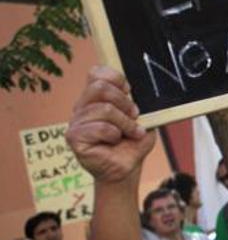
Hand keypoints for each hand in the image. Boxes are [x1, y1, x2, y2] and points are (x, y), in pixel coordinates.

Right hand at [65, 66, 155, 183]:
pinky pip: (98, 127)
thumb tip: (130, 90)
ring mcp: (76, 121)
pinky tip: (116, 141)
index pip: (96, 73)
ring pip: (103, 109)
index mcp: (95, 97)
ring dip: (125, 122)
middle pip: (99, 87)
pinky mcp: (74, 137)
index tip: (130, 91)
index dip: (116, 78)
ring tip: (131, 132)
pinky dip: (115, 134)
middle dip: (124, 101)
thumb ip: (134, 100)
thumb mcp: (141, 117)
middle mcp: (82, 106)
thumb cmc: (133, 141)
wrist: (127, 166)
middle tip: (135, 115)